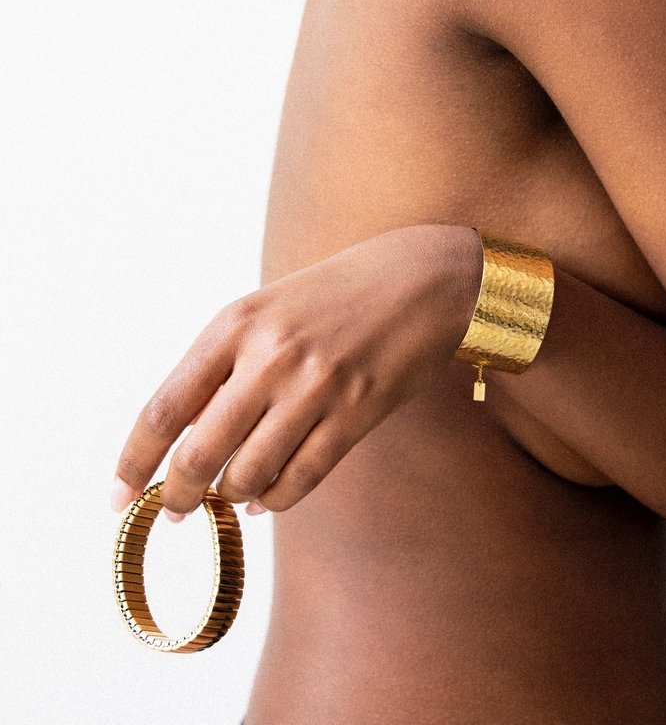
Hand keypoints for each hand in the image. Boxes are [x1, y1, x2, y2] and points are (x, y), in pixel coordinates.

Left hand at [112, 225, 480, 517]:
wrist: (423, 278)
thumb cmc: (337, 294)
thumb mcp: (268, 310)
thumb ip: (224, 366)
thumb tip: (184, 440)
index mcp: (235, 324)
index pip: (163, 408)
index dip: (133, 461)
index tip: (118, 496)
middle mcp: (269, 355)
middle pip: (199, 453)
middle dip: (178, 496)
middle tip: (175, 512)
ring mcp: (315, 385)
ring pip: (249, 474)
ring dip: (231, 496)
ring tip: (231, 495)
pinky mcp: (357, 412)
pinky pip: (300, 478)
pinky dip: (275, 499)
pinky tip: (267, 498)